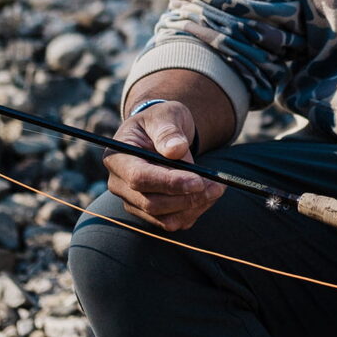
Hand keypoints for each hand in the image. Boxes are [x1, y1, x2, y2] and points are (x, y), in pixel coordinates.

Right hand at [104, 100, 224, 231]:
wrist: (162, 132)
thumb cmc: (161, 120)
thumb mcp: (165, 115)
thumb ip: (168, 131)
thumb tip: (176, 150)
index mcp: (118, 157)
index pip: (139, 178)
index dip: (169, 182)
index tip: (198, 181)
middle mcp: (120, 184)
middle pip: (151, 202)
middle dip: (187, 198)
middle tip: (218, 186)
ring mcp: (133, 201)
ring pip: (163, 217)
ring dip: (194, 207)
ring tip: (217, 188)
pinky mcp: (149, 211)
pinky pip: (171, 221)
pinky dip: (193, 212)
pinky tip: (208, 196)